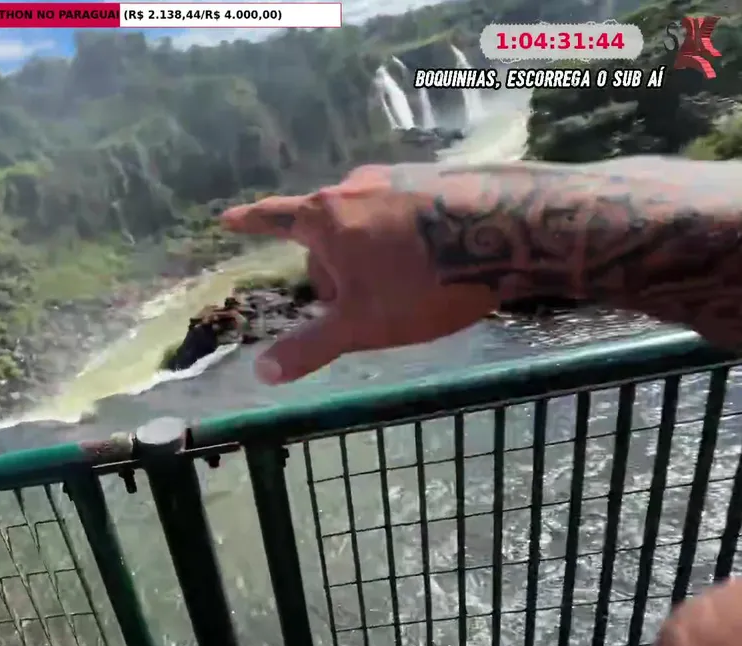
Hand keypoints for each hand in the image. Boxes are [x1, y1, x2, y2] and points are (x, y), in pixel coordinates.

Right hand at [220, 165, 500, 383]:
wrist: (514, 230)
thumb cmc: (426, 282)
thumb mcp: (362, 326)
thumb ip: (310, 347)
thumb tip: (261, 372)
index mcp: (326, 217)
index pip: (274, 218)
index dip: (250, 222)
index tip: (227, 220)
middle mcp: (354, 185)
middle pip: (325, 234)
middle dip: (333, 270)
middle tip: (363, 309)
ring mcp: (397, 176)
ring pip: (365, 224)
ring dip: (370, 255)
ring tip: (407, 288)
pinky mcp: (435, 178)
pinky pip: (400, 213)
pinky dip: (403, 239)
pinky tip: (435, 263)